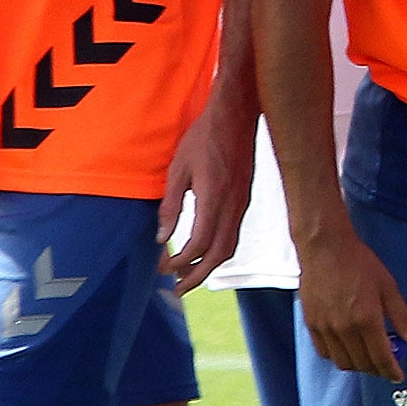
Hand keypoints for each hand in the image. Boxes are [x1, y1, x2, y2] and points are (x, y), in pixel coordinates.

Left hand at [160, 80, 258, 291]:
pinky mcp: (244, 199)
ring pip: (229, 247)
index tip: (163, 267)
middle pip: (218, 255)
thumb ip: (171, 205)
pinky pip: (234, 234)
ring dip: (210, 266)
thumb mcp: (178, 169)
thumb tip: (162, 238)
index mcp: (213, 199)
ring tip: (189, 275)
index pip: (199, 244)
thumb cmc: (204, 137)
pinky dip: (219, 250)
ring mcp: (242, 204)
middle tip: (178, 289)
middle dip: (197, 276)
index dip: (180, 261)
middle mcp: (232, 206)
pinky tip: (204, 250)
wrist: (237, 116)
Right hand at [297, 226, 406, 380]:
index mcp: (367, 319)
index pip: (381, 357)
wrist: (325, 248)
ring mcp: (326, 328)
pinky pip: (325, 352)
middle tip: (384, 366)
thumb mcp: (388, 285)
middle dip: (376, 370)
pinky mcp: (311, 324)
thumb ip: (400, 314)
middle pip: (362, 364)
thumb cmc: (360, 263)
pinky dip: (338, 356)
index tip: (398, 377)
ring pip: (342, 362)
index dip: (391, 371)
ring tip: (366, 359)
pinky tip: (346, 349)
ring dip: (357, 365)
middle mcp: (345, 329)